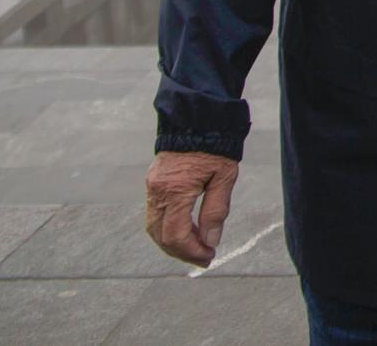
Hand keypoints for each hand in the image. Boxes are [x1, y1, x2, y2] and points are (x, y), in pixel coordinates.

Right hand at [144, 149, 239, 267]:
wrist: (196, 118)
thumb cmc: (215, 145)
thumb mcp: (224, 177)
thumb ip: (216, 211)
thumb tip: (210, 241)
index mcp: (176, 190)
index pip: (176, 235)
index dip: (191, 252)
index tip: (209, 256)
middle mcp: (158, 191)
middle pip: (161, 236)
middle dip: (181, 252)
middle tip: (203, 257)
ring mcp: (152, 187)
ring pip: (154, 228)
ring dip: (172, 242)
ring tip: (195, 247)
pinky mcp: (152, 183)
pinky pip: (154, 214)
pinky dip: (167, 228)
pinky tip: (186, 230)